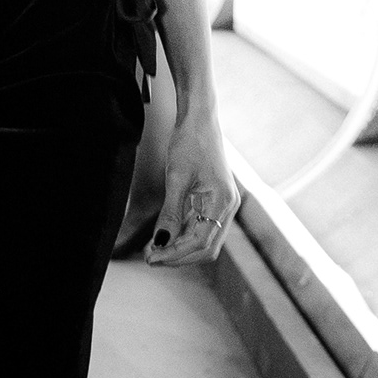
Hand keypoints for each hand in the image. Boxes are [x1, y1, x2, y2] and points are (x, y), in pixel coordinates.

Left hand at [145, 100, 237, 267]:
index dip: (175, 253)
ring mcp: (222, 205)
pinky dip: (182, 234)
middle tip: (149, 258)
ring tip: (152, 250)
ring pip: (203, 240)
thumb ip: (170, 213)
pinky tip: (162, 236)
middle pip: (205, 247)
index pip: (200, 242)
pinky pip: (200, 226)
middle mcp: (228, 207)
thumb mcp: (176, 178)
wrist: (199, 119)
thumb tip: (161, 242)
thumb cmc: (190, 143)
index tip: (150, 258)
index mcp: (223, 202)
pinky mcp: (214, 201)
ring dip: (179, 248)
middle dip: (178, 256)